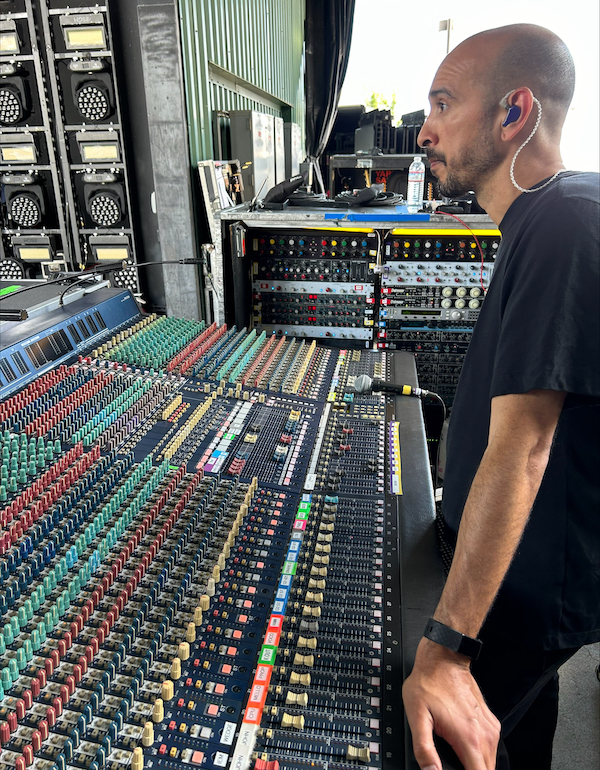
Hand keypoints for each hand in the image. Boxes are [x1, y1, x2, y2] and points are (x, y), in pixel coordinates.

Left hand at [402, 639, 500, 769]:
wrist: (444, 660)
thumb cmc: (429, 683)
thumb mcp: (416, 716)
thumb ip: (423, 748)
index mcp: (468, 739)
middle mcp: (485, 735)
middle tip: (452, 764)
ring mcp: (490, 728)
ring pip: (490, 762)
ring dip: (476, 764)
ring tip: (456, 757)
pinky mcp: (491, 722)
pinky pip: (490, 747)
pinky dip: (480, 753)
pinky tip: (464, 747)